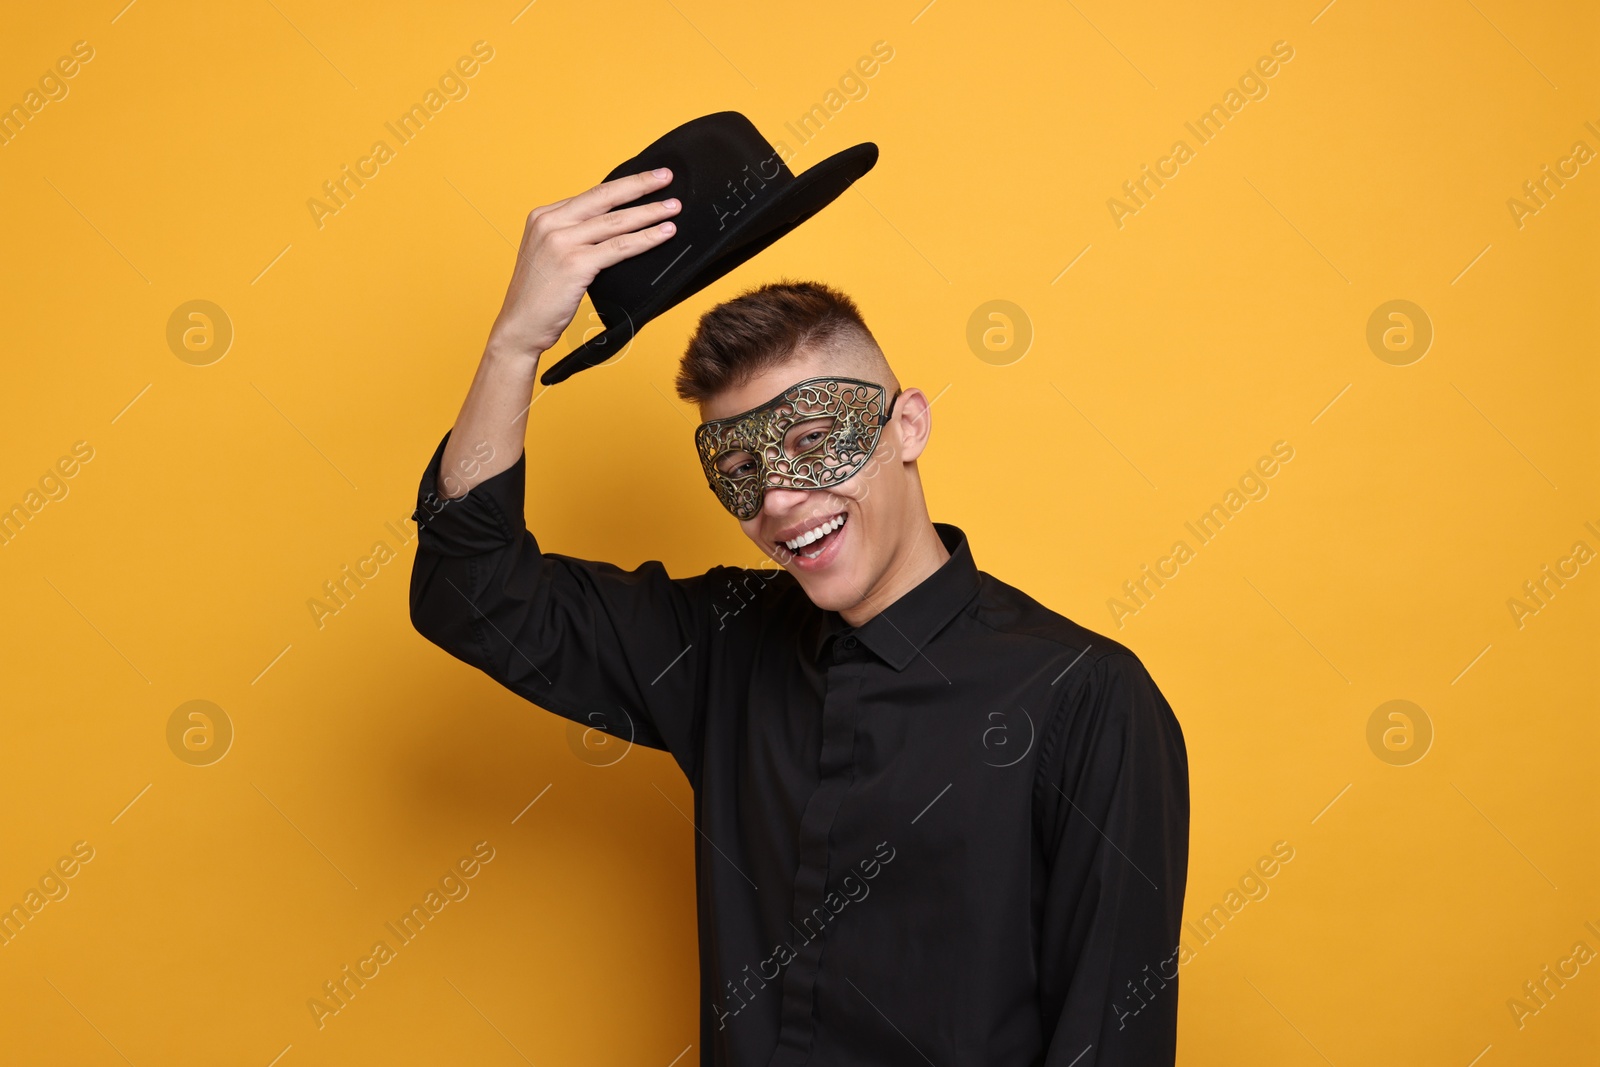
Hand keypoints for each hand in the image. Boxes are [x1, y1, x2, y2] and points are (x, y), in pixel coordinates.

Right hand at [484, 167, 681, 364]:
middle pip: (604, 197)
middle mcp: (550, 223)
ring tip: (672, 207)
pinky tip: (664, 233)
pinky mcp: (575, 263)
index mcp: (543, 216)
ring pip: (616, 221)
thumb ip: (573, 237)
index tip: (646, 178)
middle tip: (666, 176)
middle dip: (640, 184)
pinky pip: (619, 247)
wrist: (520, 326)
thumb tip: (612, 227)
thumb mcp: (549, 255)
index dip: (622, 185)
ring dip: (649, 212)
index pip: (591, 195)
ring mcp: (561, 242)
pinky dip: (646, 238)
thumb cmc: (539, 296)